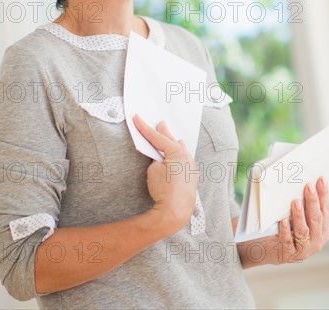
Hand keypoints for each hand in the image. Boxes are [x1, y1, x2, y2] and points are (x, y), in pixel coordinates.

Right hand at [133, 114, 197, 234]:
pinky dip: (180, 154)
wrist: (175, 211)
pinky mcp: (192, 178)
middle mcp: (187, 157)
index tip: (136, 118)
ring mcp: (191, 167)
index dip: (145, 128)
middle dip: (164, 132)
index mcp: (177, 152)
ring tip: (171, 135)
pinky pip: (185, 160)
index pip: (157, 138)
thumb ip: (157, 159)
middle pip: (171, 141)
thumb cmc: (164, 190)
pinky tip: (182, 151)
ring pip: (181, 150)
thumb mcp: (153, 170)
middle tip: (159, 122)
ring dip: (174, 143)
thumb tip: (162, 159)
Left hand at [271, 176, 328, 263]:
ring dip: (299, 216)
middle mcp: (316, 241)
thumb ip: (304, 206)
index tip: (321, 180)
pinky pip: (287, 241)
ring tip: (295, 202)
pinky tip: (282, 221)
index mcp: (322, 231)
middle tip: (308, 187)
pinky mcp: (288, 254)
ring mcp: (303, 250)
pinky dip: (285, 231)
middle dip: (313, 201)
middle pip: (316, 219)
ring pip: (303, 231)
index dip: (324, 194)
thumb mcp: (299, 218)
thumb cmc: (287, 230)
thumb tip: (304, 183)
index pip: (325, 210)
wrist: (269, 249)